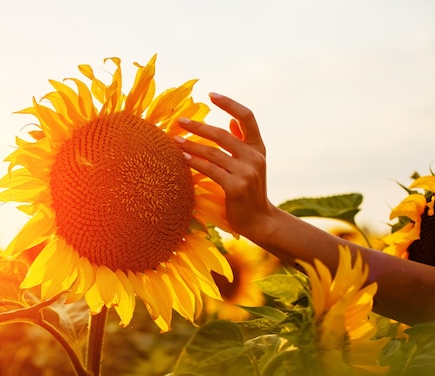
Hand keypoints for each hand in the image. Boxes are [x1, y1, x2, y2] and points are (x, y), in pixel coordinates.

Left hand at [175, 93, 273, 238]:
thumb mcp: (251, 163)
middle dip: (199, 127)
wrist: (260, 220)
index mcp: (258, 147)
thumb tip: (231, 120)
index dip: (229, 103)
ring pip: (213, 152)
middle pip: (223, 134)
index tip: (211, 94)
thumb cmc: (251, 191)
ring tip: (174, 140)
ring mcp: (246, 172)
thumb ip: (242, 141)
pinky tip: (183, 157)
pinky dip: (195, 162)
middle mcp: (254, 157)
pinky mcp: (236, 187)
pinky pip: (210, 170)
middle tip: (180, 121)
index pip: (247, 117)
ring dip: (191, 145)